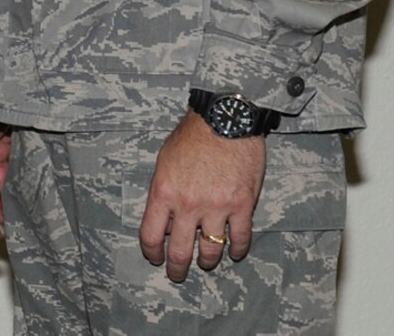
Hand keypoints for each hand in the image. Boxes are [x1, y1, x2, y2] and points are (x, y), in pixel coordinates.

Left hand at [138, 111, 265, 281]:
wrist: (225, 119)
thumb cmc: (192, 136)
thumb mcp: (164, 161)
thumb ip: (163, 192)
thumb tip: (165, 218)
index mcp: (163, 192)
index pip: (151, 235)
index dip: (152, 253)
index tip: (155, 258)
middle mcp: (188, 204)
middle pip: (180, 251)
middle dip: (177, 268)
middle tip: (178, 274)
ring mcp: (217, 206)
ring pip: (211, 250)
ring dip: (207, 260)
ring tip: (205, 261)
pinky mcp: (242, 205)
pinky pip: (240, 239)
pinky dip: (237, 249)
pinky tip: (234, 251)